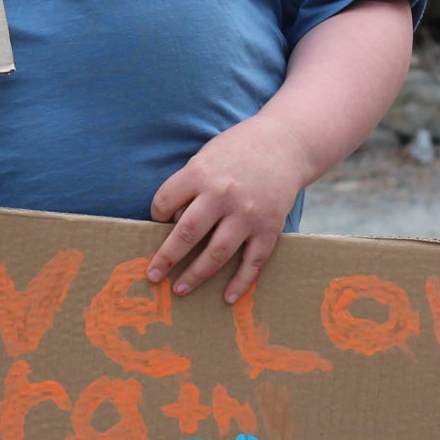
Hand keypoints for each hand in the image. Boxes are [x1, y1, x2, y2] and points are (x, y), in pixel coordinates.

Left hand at [148, 113, 312, 304]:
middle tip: (153, 276)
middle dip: (165, 258)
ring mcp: (248, 214)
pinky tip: (228, 297)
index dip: (156, 217)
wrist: (286, 143)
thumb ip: (189, 185)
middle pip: (185, 234)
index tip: (159, 224)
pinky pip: (253, 261)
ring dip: (195, 275)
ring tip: (180, 289)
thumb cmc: (239, 149)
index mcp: (200, 173)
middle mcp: (222, 195)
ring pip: (216, 253)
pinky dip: (240, 282)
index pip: (164, 203)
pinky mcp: (269, 227)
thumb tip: (172, 223)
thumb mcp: (206, 156)